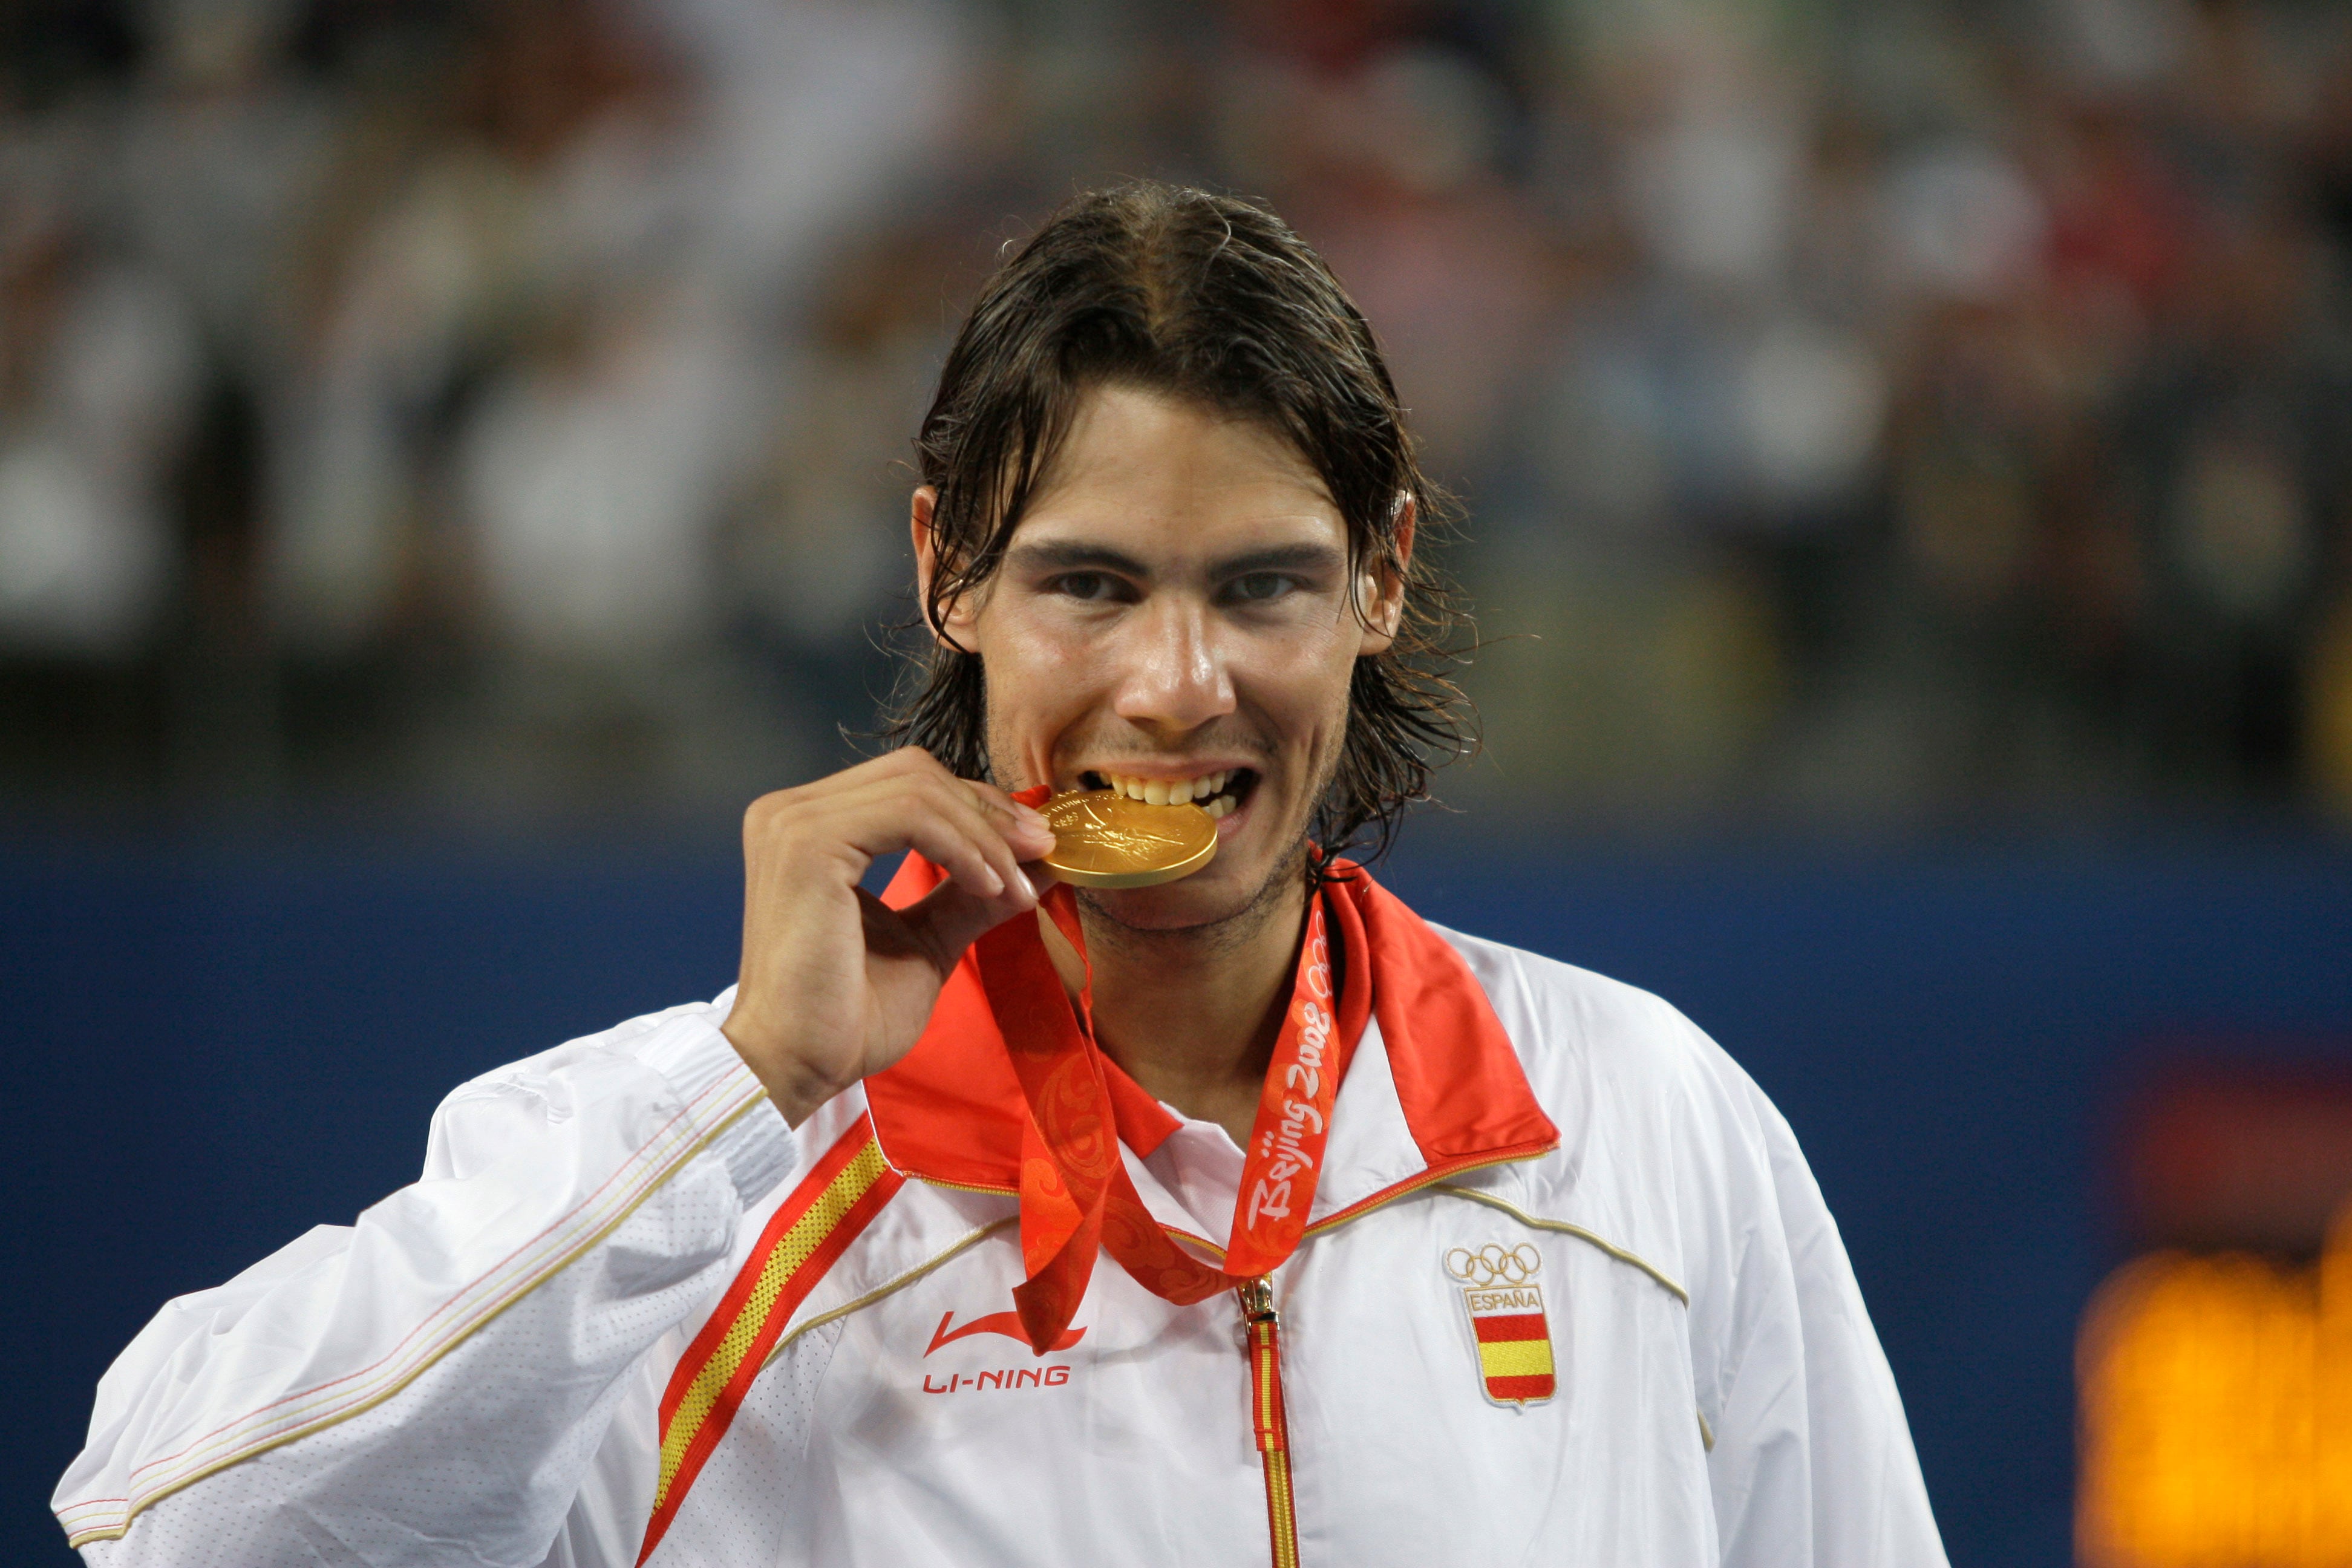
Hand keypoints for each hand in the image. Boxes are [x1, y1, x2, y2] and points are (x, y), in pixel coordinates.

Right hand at [720, 748, 1057, 1125]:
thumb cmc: (849, 1016)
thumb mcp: (928, 939)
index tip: (1036, 847)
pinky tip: (988, 885)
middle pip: (917, 772)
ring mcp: (795, 823)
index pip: (911, 784)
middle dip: (989, 811)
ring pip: (919, 788)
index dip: (980, 807)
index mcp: (813, 828)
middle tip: (1040, 851)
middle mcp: (793, 812)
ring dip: (984, 835)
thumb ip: (972, 893)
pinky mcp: (807, 844)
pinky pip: (910, 814)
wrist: (799, 1066)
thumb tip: (1041, 861)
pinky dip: (962, 845)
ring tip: (1015, 885)